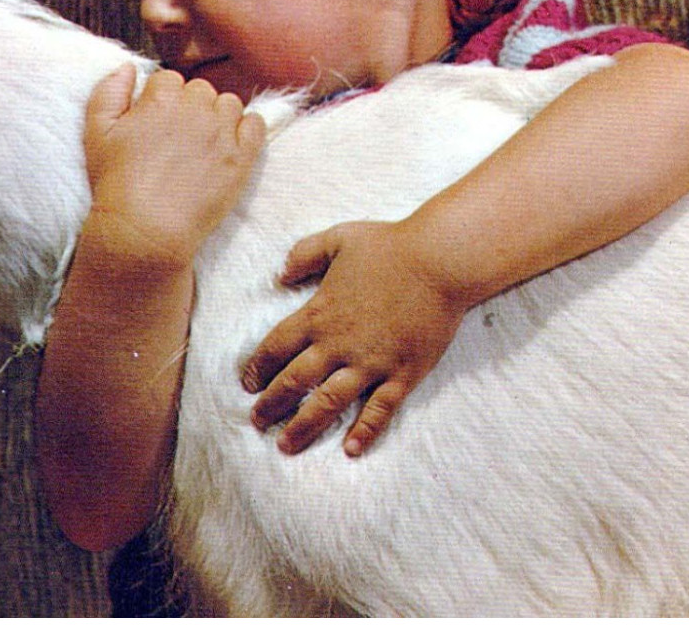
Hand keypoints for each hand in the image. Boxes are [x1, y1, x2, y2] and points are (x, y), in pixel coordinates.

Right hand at [82, 64, 266, 271]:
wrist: (147, 230)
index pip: (169, 80)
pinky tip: (231, 145)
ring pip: (228, 104)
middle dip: (189, 107)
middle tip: (177, 139)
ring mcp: (222, 131)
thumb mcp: (96, 133)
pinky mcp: (242, 157)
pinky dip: (247, 129)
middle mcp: (196, 108)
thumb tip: (127, 66)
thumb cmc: (117, 184)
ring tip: (201, 145)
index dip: (161, 101)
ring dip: (217, 117)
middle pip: (200, 90)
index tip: (156, 124)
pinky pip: (256, 125)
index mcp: (161, 97)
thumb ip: (108, 91)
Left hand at [239, 219, 468, 456]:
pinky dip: (364, 432)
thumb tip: (280, 274)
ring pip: (328, 403)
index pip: (278, 346)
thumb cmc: (390, 246)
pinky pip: (379, 410)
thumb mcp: (338, 238)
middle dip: (272, 404)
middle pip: (295, 381)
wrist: (440, 261)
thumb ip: (304, 254)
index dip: (259, 367)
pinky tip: (350, 450)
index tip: (248, 384)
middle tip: (257, 422)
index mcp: (320, 313)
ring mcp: (370, 363)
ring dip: (304, 426)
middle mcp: (339, 344)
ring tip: (286, 446)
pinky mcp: (402, 373)